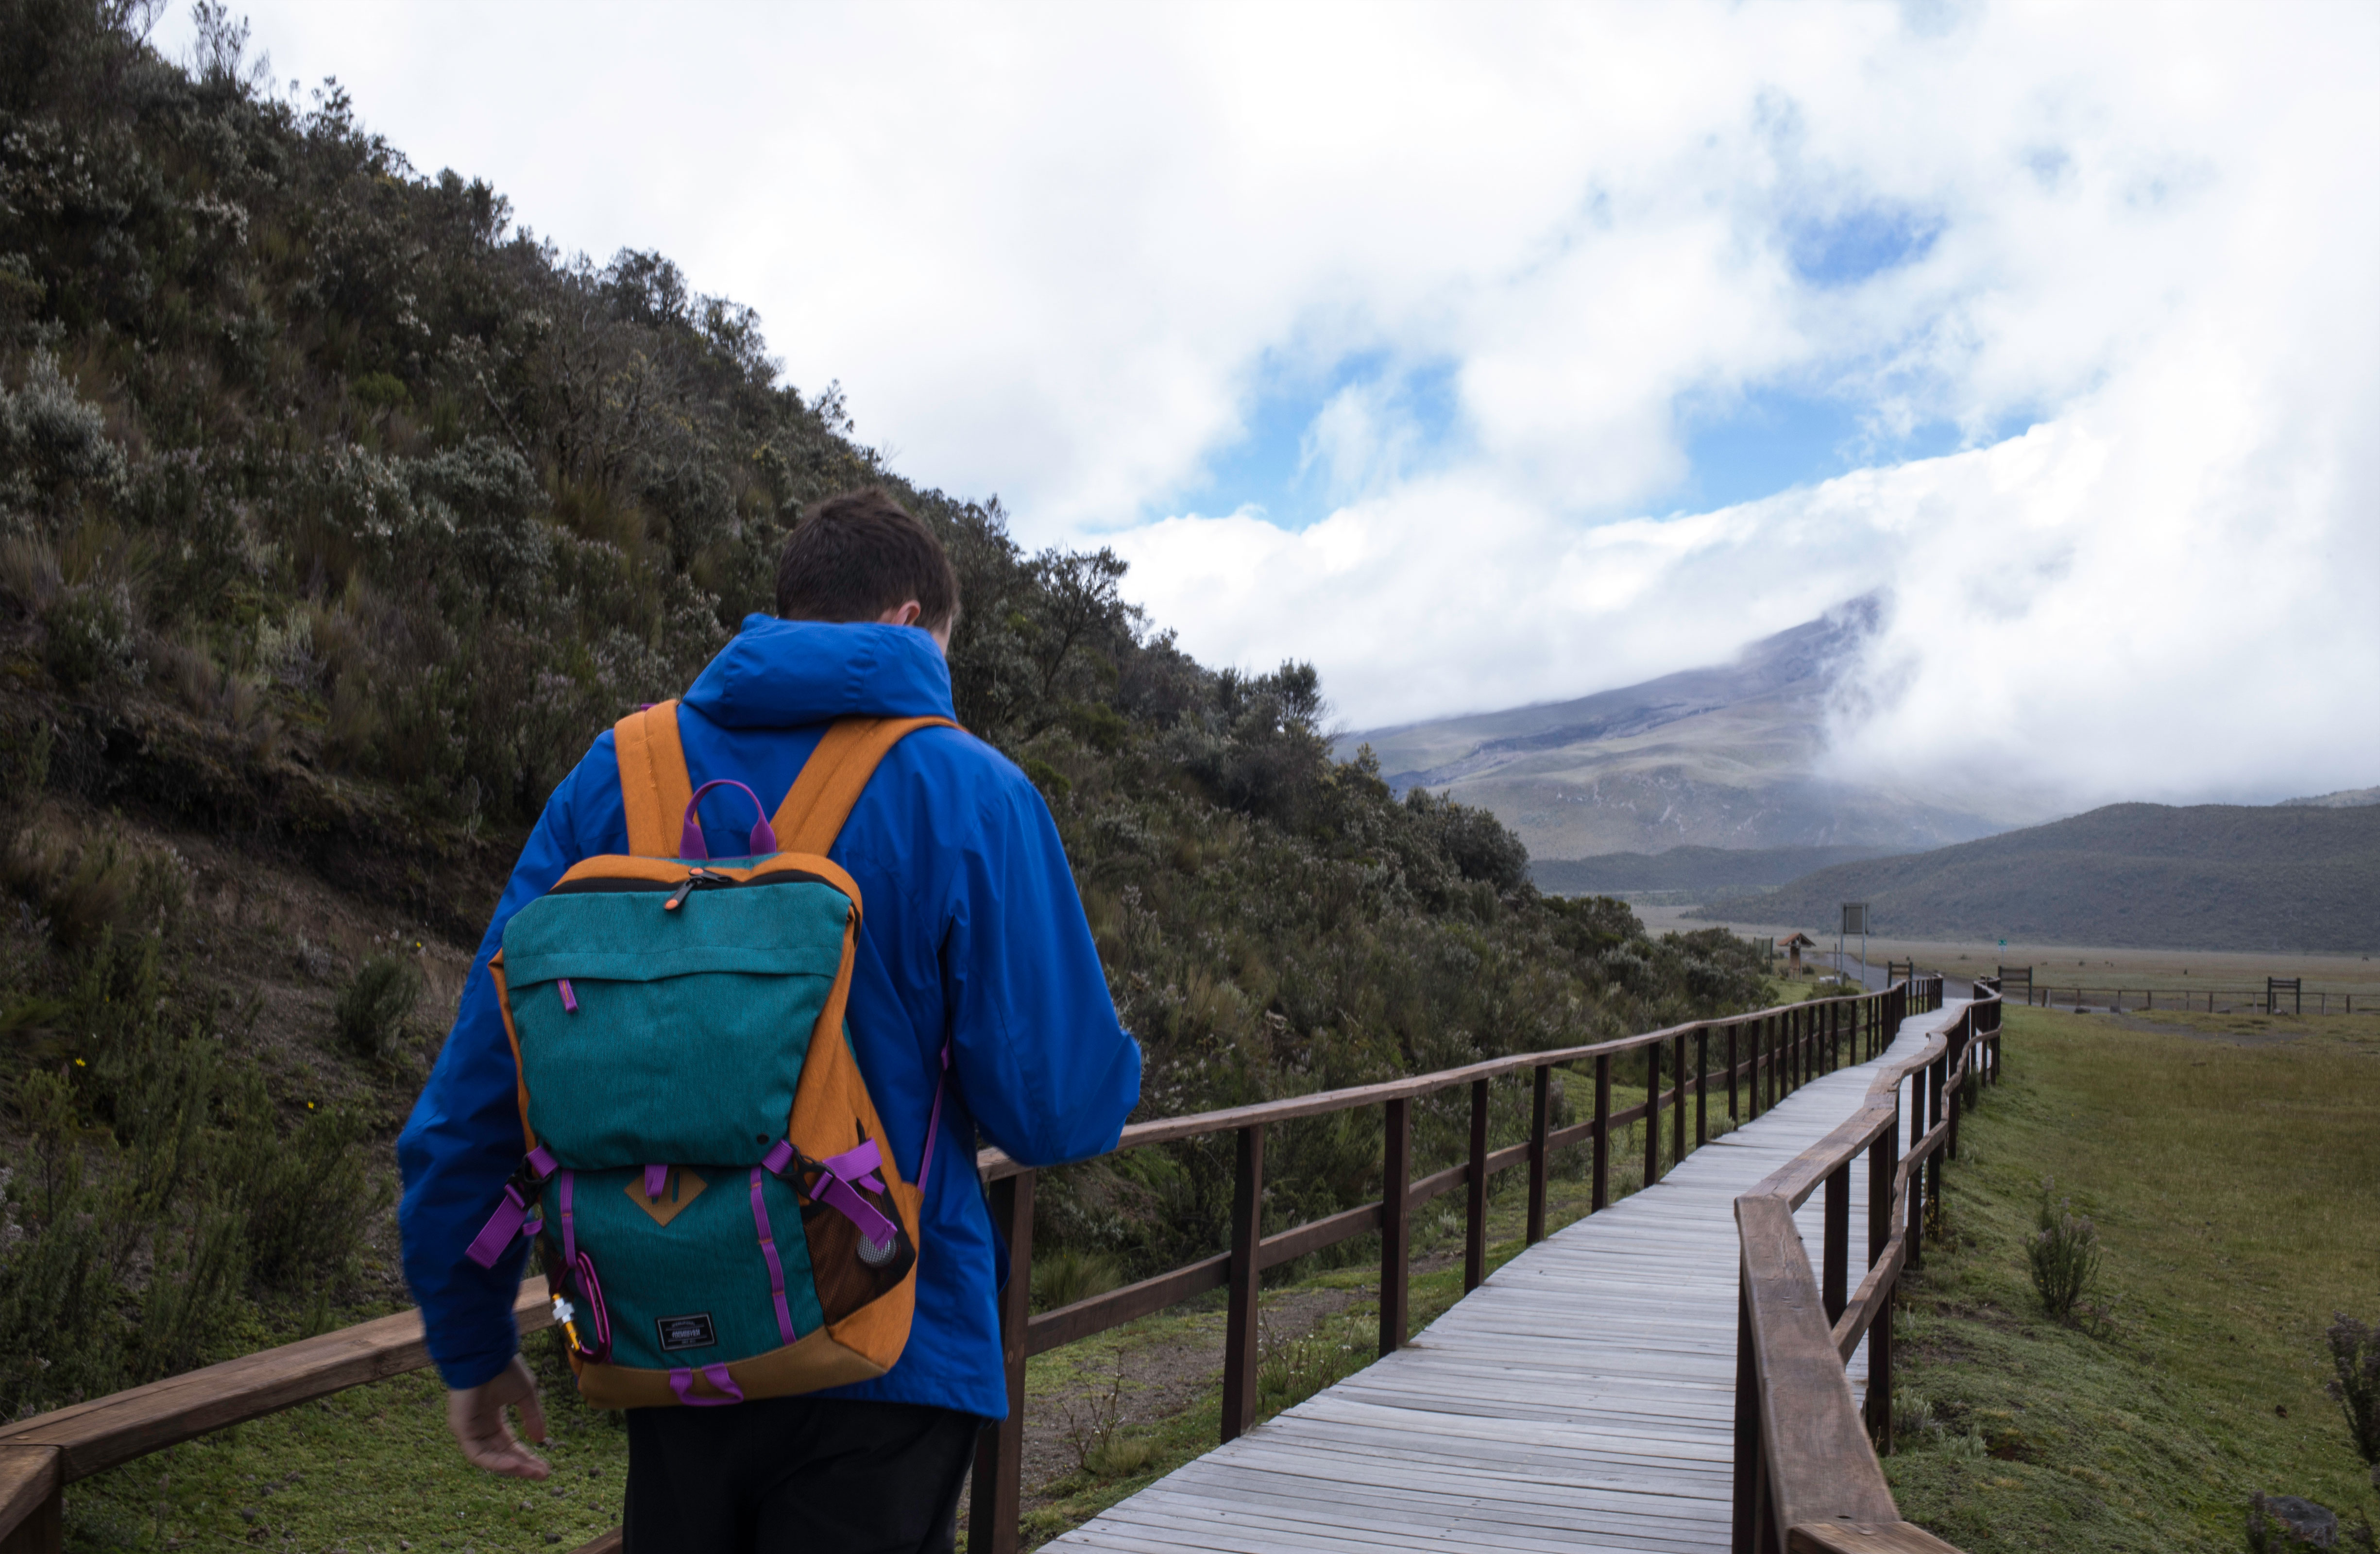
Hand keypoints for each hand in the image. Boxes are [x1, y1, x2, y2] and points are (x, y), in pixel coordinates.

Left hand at [447, 1355, 549, 1478]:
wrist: (486, 1353)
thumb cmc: (503, 1368)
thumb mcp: (525, 1394)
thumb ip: (532, 1417)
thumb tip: (541, 1439)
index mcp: (491, 1417)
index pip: (508, 1443)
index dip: (525, 1456)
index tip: (545, 1466)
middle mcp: (479, 1426)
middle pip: (500, 1454)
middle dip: (522, 1465)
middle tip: (543, 1474)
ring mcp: (468, 1429)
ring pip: (489, 1457)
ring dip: (511, 1467)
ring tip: (533, 1472)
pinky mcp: (461, 1429)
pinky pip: (477, 1453)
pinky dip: (495, 1461)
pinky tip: (514, 1464)